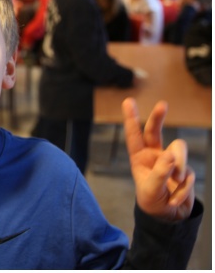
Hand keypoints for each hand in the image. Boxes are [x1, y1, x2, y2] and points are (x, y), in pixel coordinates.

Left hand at [122, 98, 194, 220]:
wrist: (168, 216)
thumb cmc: (152, 201)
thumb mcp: (151, 189)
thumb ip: (160, 172)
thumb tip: (172, 154)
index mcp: (139, 158)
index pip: (134, 136)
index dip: (131, 119)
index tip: (128, 101)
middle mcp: (154, 155)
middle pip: (156, 131)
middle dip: (158, 117)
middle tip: (162, 104)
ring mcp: (171, 160)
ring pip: (179, 149)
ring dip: (179, 166)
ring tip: (176, 182)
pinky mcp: (185, 169)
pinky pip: (189, 173)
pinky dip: (183, 188)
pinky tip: (175, 198)